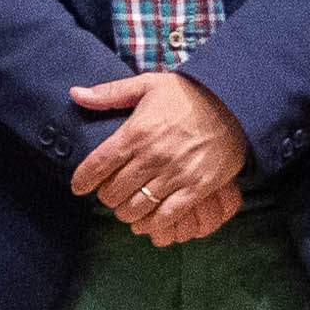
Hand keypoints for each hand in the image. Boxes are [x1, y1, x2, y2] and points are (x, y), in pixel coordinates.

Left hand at [69, 73, 245, 249]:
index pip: (98, 164)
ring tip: (125, 208)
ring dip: (126, 213)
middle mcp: (153, 156)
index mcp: (137, 131)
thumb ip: (109, 93)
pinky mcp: (197, 188)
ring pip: (137, 207)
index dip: (83, 180)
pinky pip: (168, 216)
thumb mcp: (148, 84)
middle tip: (108, 194)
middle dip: (106, 197)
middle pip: (114, 191)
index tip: (78, 187)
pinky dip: (153, 224)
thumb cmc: (188, 94)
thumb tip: (75, 94)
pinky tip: (147, 222)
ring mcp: (176, 174)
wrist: (234, 103)